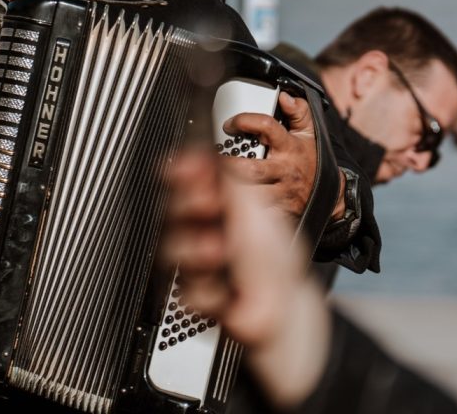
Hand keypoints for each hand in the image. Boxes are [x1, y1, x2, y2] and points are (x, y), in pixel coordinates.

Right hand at [164, 146, 328, 407]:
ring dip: (197, 247)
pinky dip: (210, 288)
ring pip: (172, 246)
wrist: (285, 306)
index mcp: (212, 201)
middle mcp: (197, 226)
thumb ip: (224, 177)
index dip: (182, 172)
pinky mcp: (191, 291)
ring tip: (219, 250)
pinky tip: (227, 288)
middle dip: (188, 204)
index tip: (189, 167)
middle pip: (171, 207)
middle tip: (208, 204)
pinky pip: (185, 285)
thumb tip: (202, 149)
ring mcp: (192, 260)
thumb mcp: (252, 206)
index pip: (184, 178)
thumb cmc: (274, 256)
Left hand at [221, 92, 318, 217]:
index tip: (229, 123)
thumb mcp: (309, 133)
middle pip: (251, 168)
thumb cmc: (311, 160)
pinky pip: (257, 212)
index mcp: (288, 146)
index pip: (266, 127)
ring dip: (230, 189)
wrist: (330, 194)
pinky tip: (226, 203)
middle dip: (229, 166)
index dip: (245, 121)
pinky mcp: (278, 209)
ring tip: (212, 180)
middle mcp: (282, 169)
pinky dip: (240, 211)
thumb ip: (298, 111)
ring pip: (250, 193)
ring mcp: (280, 191)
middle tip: (212, 159)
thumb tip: (284, 96)